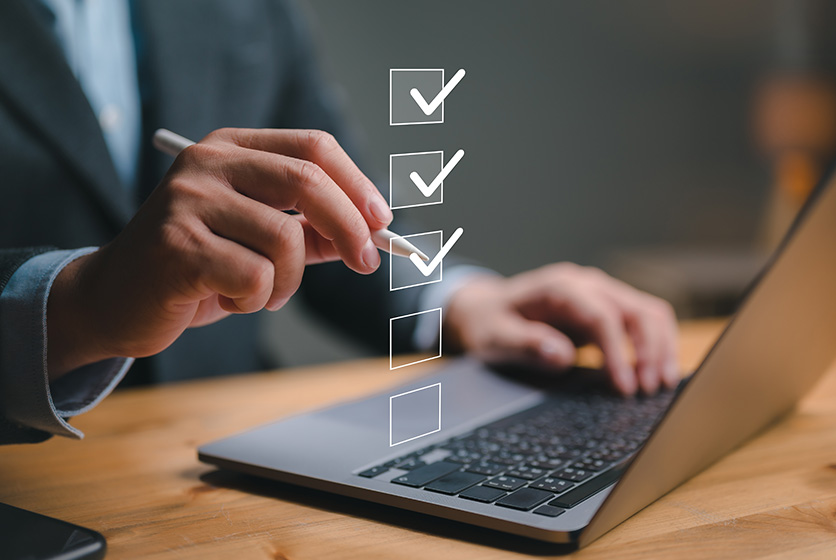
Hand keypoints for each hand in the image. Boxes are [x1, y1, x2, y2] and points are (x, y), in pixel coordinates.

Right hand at [47, 128, 391, 378]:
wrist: (115, 298)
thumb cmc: (197, 266)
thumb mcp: (258, 239)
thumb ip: (309, 231)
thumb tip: (371, 233)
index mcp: (231, 148)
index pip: (313, 146)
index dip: (356, 184)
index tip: (381, 221)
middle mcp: (207, 163)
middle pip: (307, 180)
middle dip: (350, 227)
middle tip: (366, 262)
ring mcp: (187, 201)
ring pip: (285, 239)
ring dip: (289, 281)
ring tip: (262, 293)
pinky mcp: (177, 246)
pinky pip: (256, 278)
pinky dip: (256, 300)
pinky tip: (229, 300)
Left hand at [443, 263, 678, 394]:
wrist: (486, 308)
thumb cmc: (490, 322)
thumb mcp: (495, 337)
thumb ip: (527, 344)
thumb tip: (563, 356)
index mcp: (560, 287)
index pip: (602, 315)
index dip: (618, 351)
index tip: (624, 386)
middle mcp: (587, 285)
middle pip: (637, 310)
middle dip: (650, 350)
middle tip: (649, 390)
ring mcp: (601, 294)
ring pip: (649, 313)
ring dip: (661, 348)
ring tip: (662, 385)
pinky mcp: (607, 310)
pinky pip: (642, 323)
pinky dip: (656, 346)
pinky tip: (656, 374)